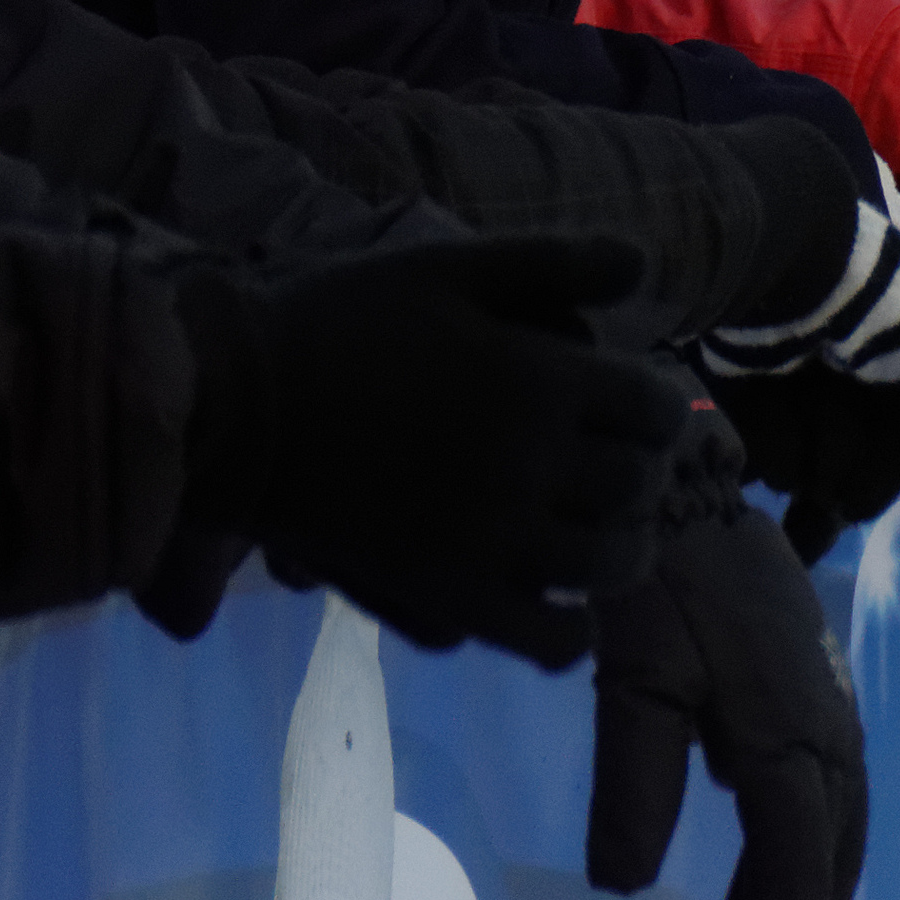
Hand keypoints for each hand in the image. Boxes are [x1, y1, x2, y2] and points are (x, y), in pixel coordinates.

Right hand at [180, 235, 688, 666]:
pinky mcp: (445, 595)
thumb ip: (557, 261)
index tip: (642, 408)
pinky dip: (570, 628)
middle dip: (645, 474)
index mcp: (540, 381)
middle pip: (637, 487)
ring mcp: (490, 539)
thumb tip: (644, 268)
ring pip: (607, 566)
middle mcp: (530, 465)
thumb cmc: (347, 323)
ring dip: (624, 549)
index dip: (660, 407)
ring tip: (609, 532)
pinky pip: (543, 637)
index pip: (653, 409)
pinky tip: (562, 600)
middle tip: (630, 468)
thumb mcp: (454, 266)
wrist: (240, 406)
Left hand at [588, 439, 868, 899]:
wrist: (692, 487)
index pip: (796, 863)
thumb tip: (622, 884)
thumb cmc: (662, 582)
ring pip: (846, 812)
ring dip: (823, 872)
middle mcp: (826, 729)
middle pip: (833, 845)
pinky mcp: (818, 681)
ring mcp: (831, 701)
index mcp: (788, 738)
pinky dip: (825, 828)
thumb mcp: (637, 678)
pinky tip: (797, 843)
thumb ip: (634, 783)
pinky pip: (839, 779)